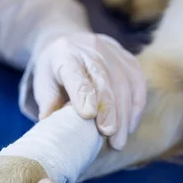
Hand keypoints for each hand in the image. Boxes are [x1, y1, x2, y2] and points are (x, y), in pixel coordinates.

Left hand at [33, 33, 146, 149]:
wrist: (70, 41)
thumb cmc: (55, 71)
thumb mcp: (44, 85)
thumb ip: (49, 107)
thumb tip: (53, 135)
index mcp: (65, 55)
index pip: (76, 75)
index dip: (83, 94)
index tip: (88, 115)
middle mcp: (90, 49)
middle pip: (103, 80)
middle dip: (108, 110)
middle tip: (109, 134)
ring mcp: (112, 51)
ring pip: (123, 83)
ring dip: (123, 115)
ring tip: (118, 141)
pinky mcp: (128, 58)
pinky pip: (138, 83)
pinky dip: (136, 107)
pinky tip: (130, 126)